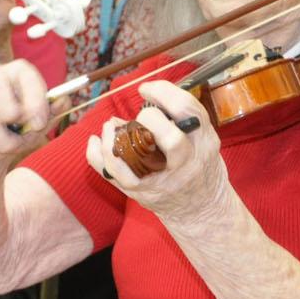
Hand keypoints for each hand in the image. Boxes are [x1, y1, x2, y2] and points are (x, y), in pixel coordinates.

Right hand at [0, 60, 50, 171]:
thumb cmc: (18, 133)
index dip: (33, 96)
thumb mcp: (40, 124)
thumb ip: (54, 110)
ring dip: (0, 140)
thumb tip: (63, 99)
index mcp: (15, 73)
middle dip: (11, 114)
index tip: (39, 122)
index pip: (23, 71)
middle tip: (19, 131)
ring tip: (5, 143)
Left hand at [84, 81, 226, 222]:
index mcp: (203, 140)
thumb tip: (144, 96)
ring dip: (116, 137)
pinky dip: (98, 155)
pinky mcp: (142, 193)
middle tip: (140, 118)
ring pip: (138, 158)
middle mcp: (187, 161)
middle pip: (170, 138)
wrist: (201, 209)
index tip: (146, 89)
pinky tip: (96, 141)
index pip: (186, 109)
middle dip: (148, 120)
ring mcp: (163, 180)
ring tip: (110, 126)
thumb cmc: (199, 165)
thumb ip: (180, 118)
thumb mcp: (202, 138)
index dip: (162, 92)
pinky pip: (114, 174)